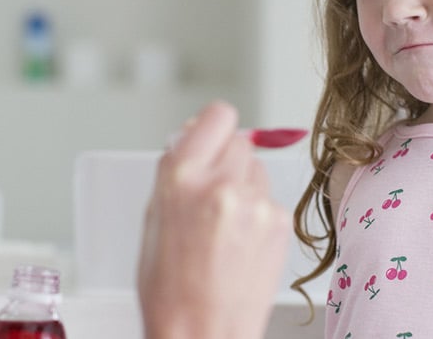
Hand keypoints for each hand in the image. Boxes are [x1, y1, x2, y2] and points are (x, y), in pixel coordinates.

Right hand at [137, 101, 290, 338]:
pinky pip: (270, 200)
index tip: (211, 138)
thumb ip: (177, 174)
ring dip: (244, 186)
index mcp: (179, 176)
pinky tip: (241, 245)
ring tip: (225, 227)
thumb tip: (193, 139)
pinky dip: (258, 215)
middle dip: (227, 160)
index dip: (213, 128)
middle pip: (239, 141)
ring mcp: (255, 202)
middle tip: (213, 193)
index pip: (217, 116)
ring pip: (257, 170)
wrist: (202, 333)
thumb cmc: (169, 289)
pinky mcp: (279, 222)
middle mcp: (220, 182)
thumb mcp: (153, 220)